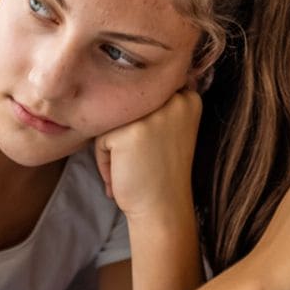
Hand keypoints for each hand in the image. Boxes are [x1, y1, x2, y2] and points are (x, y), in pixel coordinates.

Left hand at [95, 88, 202, 223]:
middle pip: (126, 105)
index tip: (153, 148)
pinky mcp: (129, 131)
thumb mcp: (172, 129)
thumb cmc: (162, 173)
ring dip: (113, 146)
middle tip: (142, 160)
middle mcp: (173, 100)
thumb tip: (121, 80)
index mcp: (188, 98)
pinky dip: (104, 160)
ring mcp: (151, 114)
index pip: (145, 94)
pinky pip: (101, 139)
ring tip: (131, 168)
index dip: (140, 123)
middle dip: (126, 133)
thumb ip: (158, 105)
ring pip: (112, 119)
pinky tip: (122, 175)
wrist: (163, 209)